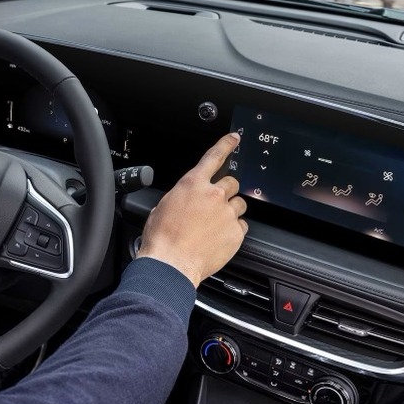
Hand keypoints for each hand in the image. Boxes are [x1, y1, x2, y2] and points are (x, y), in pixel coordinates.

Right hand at [137, 133, 247, 287]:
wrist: (171, 265)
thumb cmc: (162, 239)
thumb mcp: (163, 207)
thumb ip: (181, 197)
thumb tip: (186, 199)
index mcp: (193, 184)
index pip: (214, 157)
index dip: (226, 145)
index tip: (235, 138)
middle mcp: (213, 195)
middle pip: (232, 183)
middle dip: (226, 192)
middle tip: (215, 206)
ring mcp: (227, 214)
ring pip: (239, 204)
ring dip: (230, 211)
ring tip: (215, 226)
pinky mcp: (235, 233)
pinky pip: (241, 226)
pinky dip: (232, 231)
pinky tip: (218, 239)